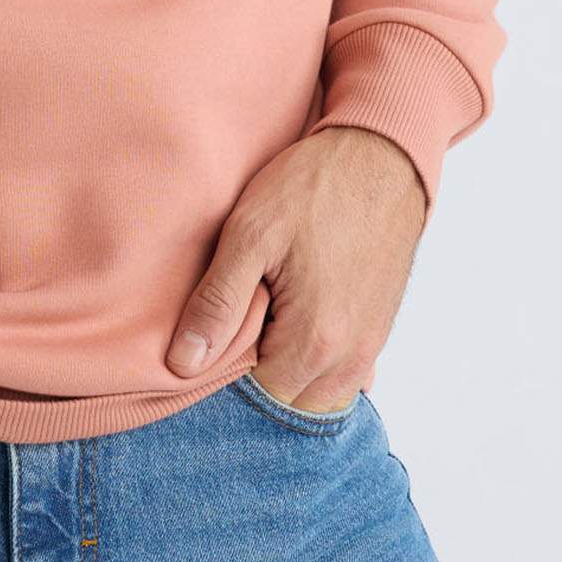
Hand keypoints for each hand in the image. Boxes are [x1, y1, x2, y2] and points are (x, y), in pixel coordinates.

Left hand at [164, 127, 426, 411]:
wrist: (379, 158)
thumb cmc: (312, 188)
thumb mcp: (249, 234)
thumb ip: (217, 304)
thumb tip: (182, 364)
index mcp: (315, 342)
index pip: (257, 397)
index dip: (225, 371)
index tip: (214, 330)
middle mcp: (351, 360)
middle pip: (289, 403)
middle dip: (257, 375)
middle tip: (237, 320)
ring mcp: (370, 348)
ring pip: (317, 395)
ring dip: (286, 371)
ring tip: (264, 316)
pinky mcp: (377, 331)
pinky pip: (343, 375)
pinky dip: (315, 363)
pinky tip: (293, 320)